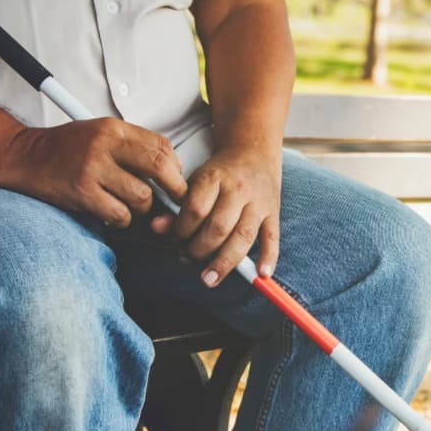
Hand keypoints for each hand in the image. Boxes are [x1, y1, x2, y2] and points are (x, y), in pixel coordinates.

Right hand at [0, 118, 187, 226]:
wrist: (24, 156)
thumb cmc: (67, 148)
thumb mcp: (100, 134)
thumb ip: (133, 146)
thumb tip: (173, 168)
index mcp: (113, 128)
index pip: (161, 146)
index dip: (176, 167)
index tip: (176, 179)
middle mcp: (104, 145)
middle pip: (159, 168)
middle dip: (174, 188)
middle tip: (176, 199)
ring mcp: (92, 169)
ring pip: (141, 196)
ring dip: (141, 207)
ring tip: (129, 204)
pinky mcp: (82, 192)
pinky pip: (120, 213)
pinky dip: (122, 219)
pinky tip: (114, 213)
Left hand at [151, 148, 280, 286]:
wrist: (254, 152)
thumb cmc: (220, 173)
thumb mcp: (194, 182)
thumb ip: (177, 207)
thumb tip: (157, 228)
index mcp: (215, 178)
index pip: (196, 210)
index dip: (182, 229)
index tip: (176, 238)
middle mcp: (239, 190)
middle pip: (219, 227)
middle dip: (200, 250)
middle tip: (188, 258)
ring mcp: (259, 203)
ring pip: (243, 237)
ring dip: (225, 261)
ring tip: (210, 279)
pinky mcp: (273, 213)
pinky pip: (272, 238)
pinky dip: (268, 257)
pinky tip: (261, 274)